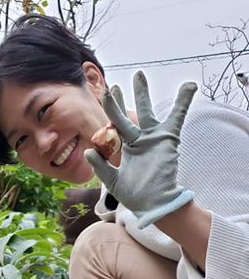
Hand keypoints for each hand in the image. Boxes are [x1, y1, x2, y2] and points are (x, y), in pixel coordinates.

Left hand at [84, 71, 197, 228]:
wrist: (154, 203)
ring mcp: (152, 138)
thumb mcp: (113, 182)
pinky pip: (177, 116)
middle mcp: (138, 140)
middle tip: (114, 86)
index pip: (114, 128)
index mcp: (125, 149)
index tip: (102, 100)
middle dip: (120, 100)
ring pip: (146, 111)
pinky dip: (183, 101)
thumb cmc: (135, 196)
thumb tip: (88, 151)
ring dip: (142, 93)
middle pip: (126, 115)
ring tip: (139, 75)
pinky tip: (189, 86)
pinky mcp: (167, 138)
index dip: (108, 115)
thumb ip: (101, 167)